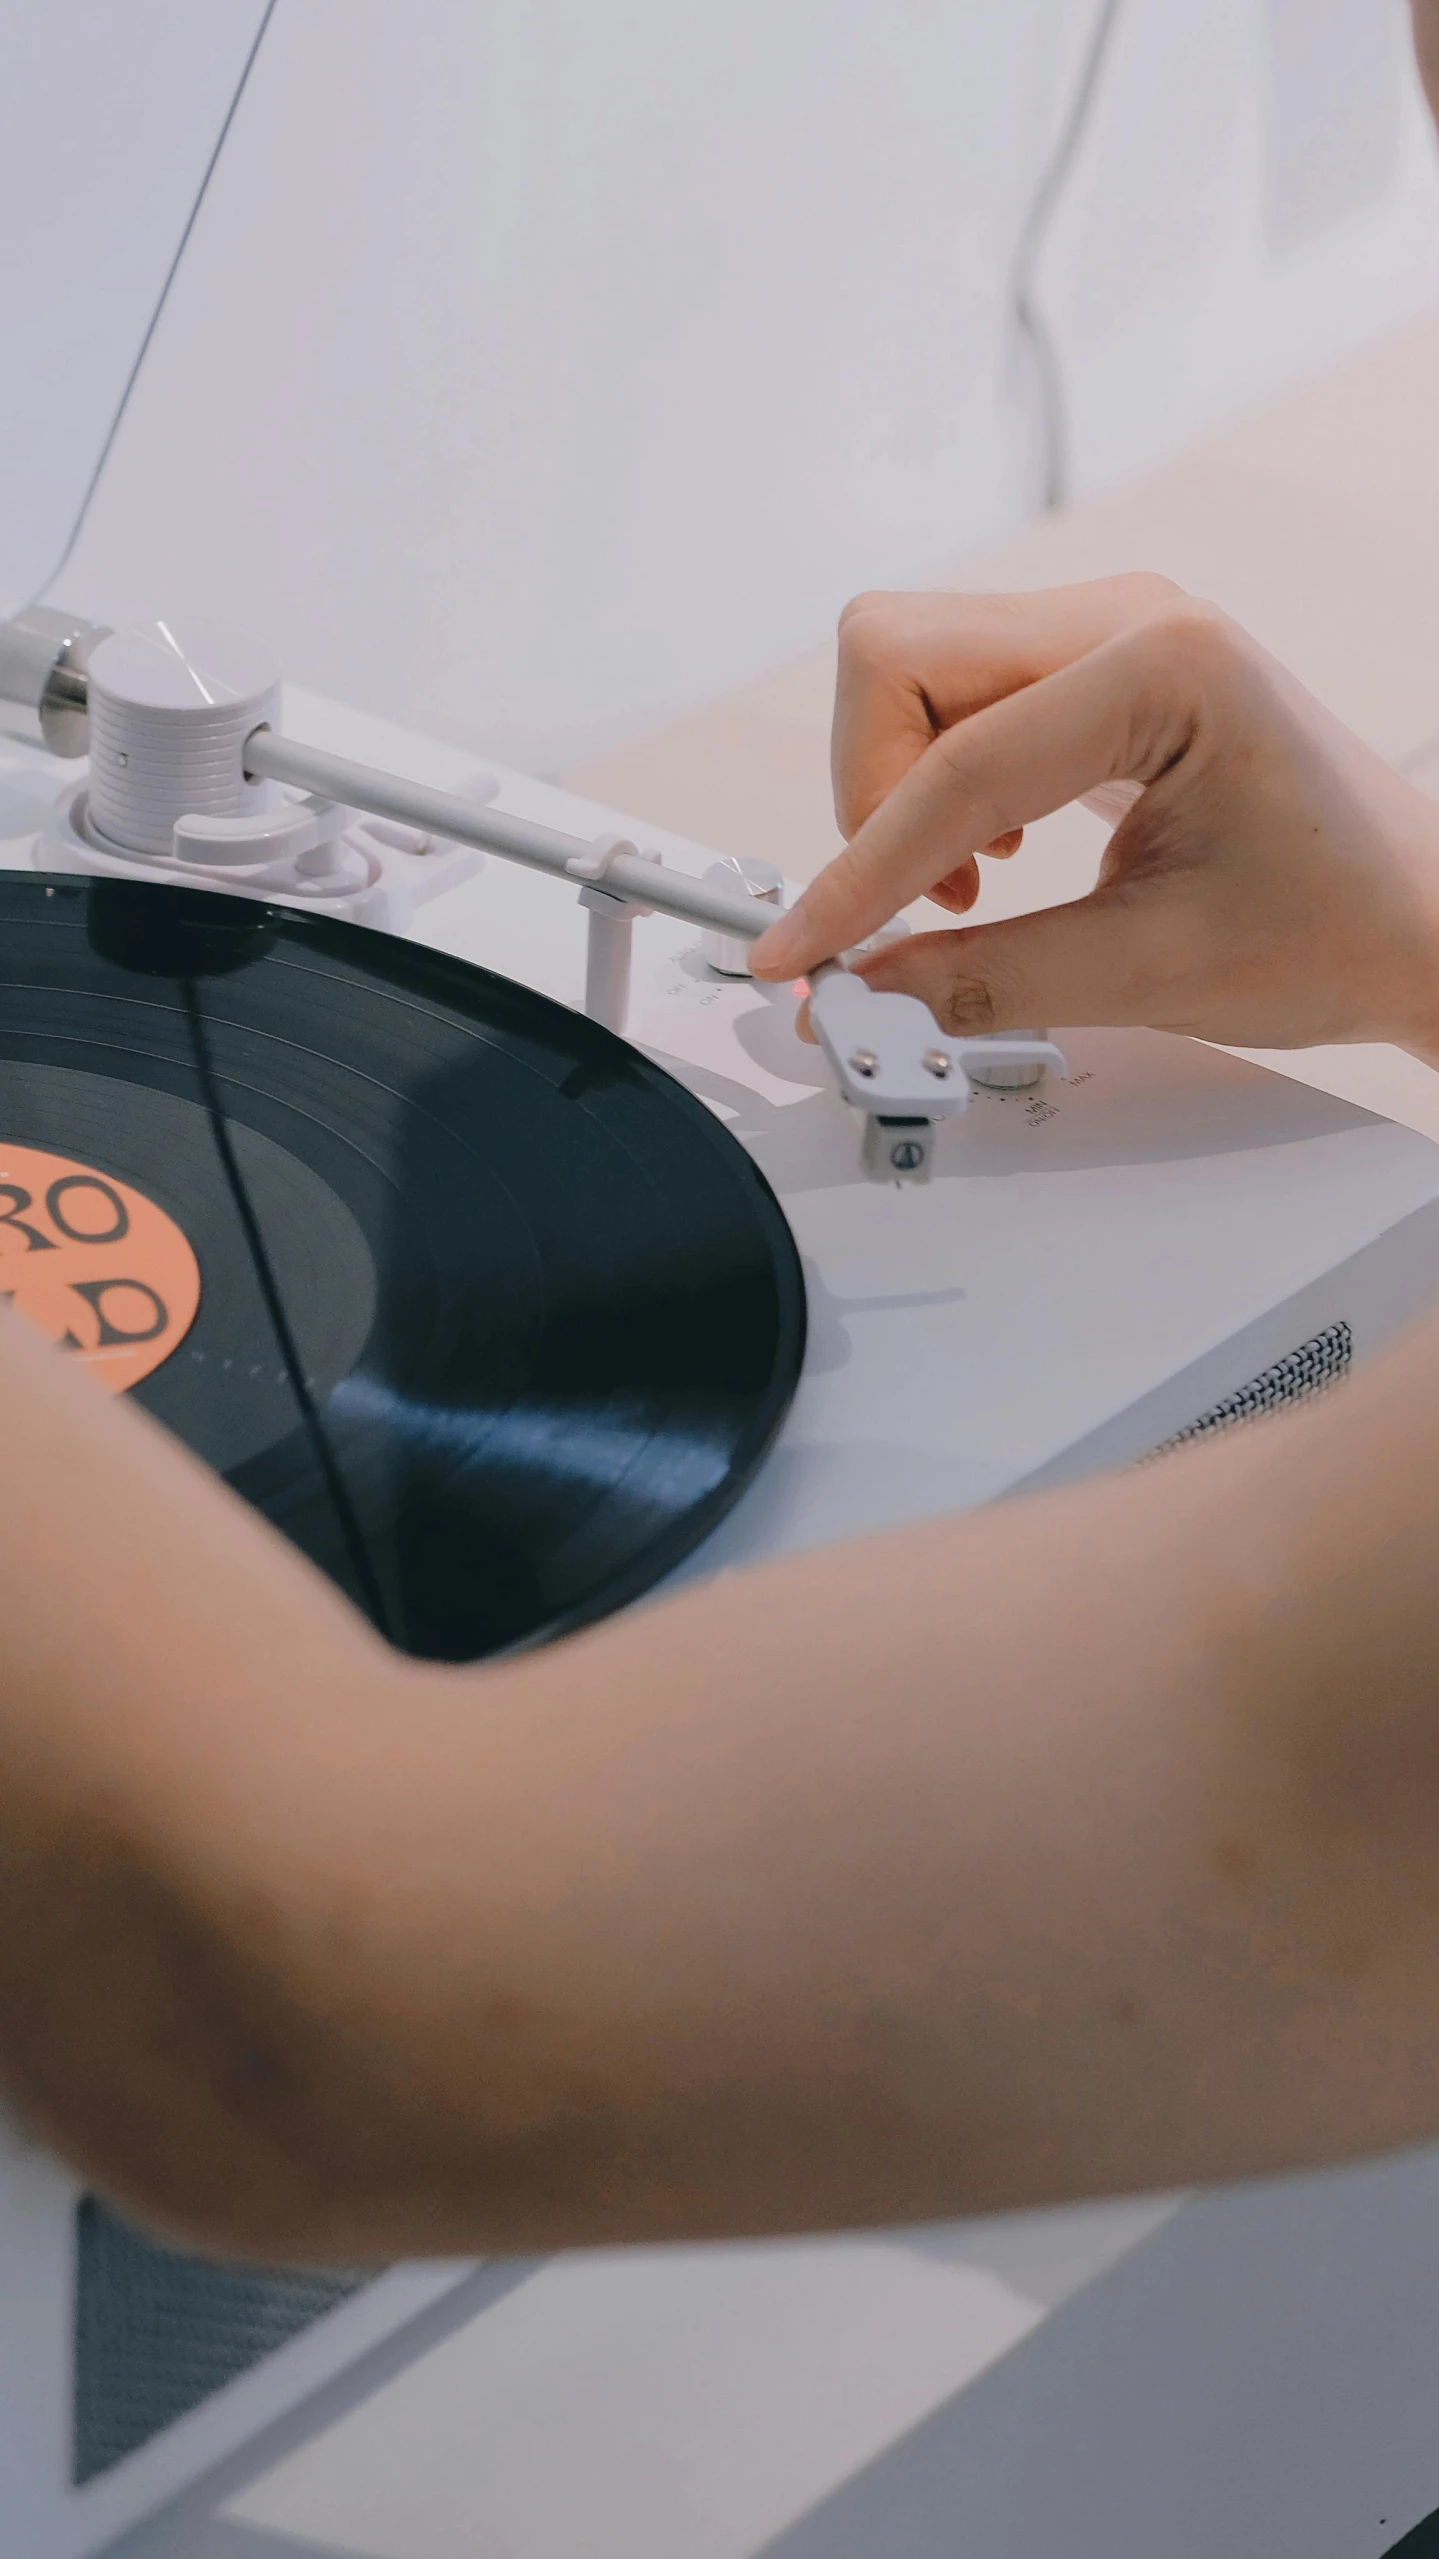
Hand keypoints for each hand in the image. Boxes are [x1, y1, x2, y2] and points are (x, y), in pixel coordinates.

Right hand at [750, 576, 1438, 1056]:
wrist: (1421, 922)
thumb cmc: (1342, 923)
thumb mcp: (1153, 973)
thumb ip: (986, 983)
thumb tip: (862, 996)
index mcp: (1169, 663)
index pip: (953, 763)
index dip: (860, 870)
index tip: (803, 952)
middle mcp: (1132, 619)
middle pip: (896, 657)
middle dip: (870, 793)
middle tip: (911, 908)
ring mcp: (1111, 634)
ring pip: (910, 669)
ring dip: (902, 790)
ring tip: (969, 890)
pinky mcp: (1096, 670)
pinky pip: (958, 695)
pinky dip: (938, 782)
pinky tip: (994, 855)